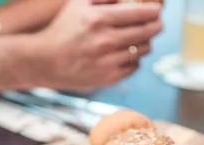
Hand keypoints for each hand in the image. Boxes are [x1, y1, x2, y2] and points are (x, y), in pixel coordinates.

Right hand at [39, 0, 162, 89]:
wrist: (45, 61)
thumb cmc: (64, 29)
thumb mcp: (79, 3)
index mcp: (99, 19)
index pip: (140, 13)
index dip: (154, 11)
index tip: (157, 11)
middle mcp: (105, 41)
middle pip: (146, 32)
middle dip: (156, 26)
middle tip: (158, 24)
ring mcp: (107, 62)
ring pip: (143, 50)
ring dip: (146, 43)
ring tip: (141, 39)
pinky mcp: (108, 78)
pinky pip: (134, 67)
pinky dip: (135, 60)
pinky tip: (128, 55)